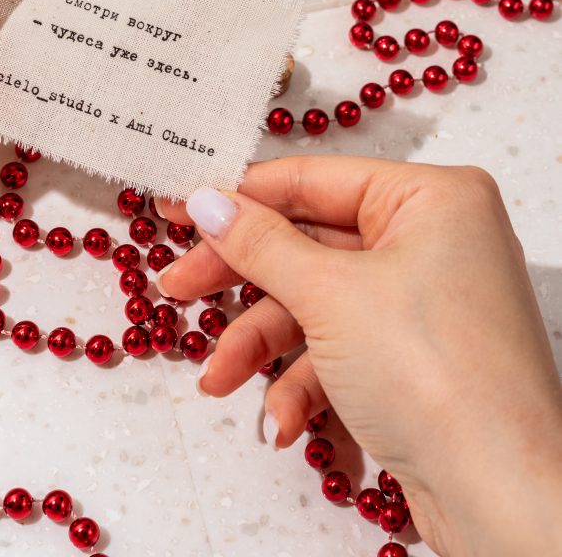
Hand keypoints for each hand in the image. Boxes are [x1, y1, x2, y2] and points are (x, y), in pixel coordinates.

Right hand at [156, 158, 561, 556]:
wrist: (503, 499)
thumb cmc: (438, 376)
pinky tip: (284, 421)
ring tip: (219, 378)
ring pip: (317, 303)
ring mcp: (423, 301)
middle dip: (242, 280)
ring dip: (263, 346)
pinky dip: (304, 382)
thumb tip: (208, 201)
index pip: (314, 180)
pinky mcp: (413, 356)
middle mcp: (432, 240)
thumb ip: (260, 243)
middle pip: (309, 244)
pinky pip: (340, 348)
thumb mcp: (329, 294)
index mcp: (431, 198)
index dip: (240, 195)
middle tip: (178, 287)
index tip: (180, 206)